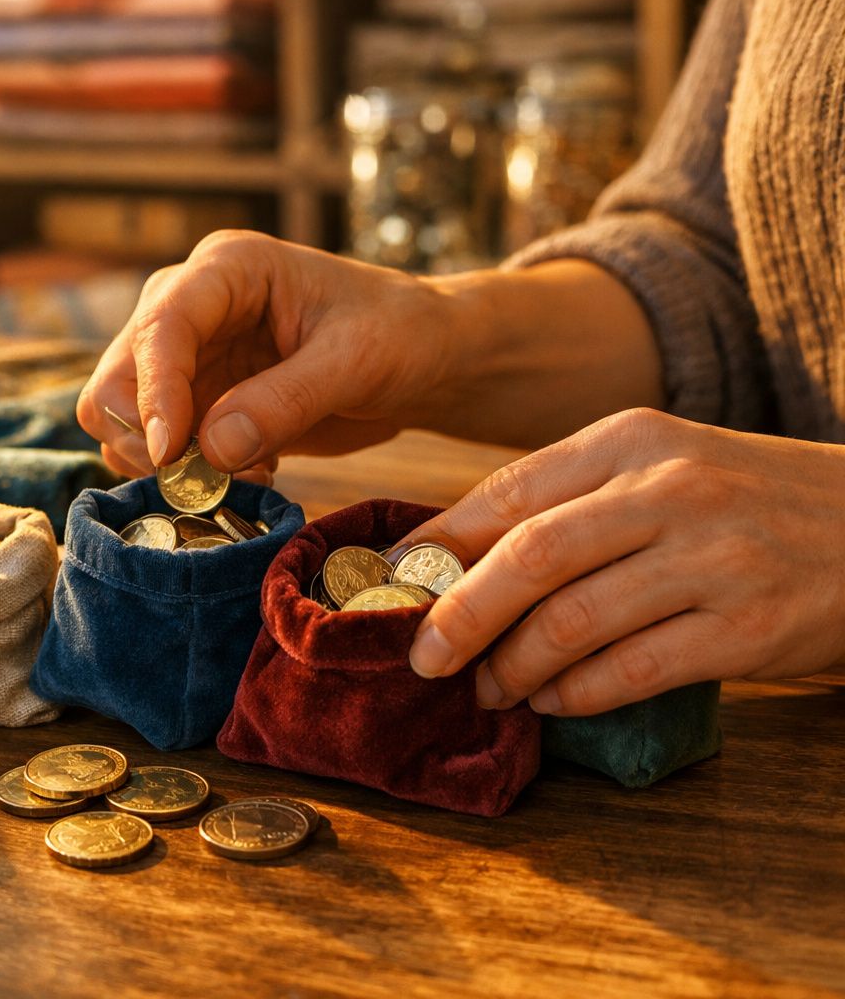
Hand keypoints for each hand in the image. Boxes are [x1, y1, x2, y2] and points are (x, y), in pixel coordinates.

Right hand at [76, 231, 461, 475]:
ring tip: (243, 474)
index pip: (161, 325)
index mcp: (229, 268)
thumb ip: (285, 401)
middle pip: (116, 374)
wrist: (424, 359)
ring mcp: (190, 357)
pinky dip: (186, 475)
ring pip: (122, 417)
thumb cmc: (401, 335)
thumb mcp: (356, 362)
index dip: (154, 391)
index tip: (169, 452)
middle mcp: (192, 306)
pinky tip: (249, 472)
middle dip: (145, 434)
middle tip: (201, 478)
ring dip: (165, 463)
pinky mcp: (198, 402)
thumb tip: (211, 450)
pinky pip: (157, 448)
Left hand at [402, 408, 844, 715]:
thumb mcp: (661, 468)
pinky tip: (552, 701)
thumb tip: (452, 558)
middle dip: (457, 616)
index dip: (438, 547)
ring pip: (572, 622)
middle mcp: (671, 490)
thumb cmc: (745, 503)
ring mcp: (715, 559)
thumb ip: (568, 501)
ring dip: (511, 667)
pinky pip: (631, 671)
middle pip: (528, 558)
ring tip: (488, 689)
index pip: (508, 492)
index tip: (392, 586)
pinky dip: (575, 694)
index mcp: (633, 440)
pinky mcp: (748, 627)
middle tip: (422, 658)